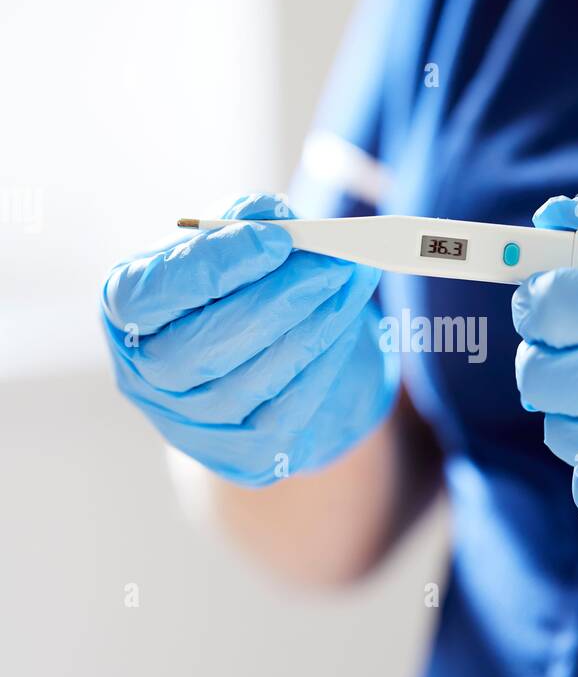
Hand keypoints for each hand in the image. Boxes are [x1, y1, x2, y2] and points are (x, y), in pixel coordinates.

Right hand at [102, 193, 397, 484]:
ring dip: (313, 325)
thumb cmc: (244, 287)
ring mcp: (189, 427)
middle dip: (275, 300)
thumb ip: (243, 222)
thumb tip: (272, 218)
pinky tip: (346, 323)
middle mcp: (145, 377)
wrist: (273, 362)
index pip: (150, 295)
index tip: (278, 238)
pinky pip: (287, 411)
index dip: (214, 266)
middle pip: (199, 348)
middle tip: (332, 262)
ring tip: (351, 280)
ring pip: (250, 382)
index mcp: (128, 314)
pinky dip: (324, 361)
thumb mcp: (237, 244)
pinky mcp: (243, 458)